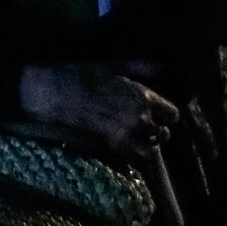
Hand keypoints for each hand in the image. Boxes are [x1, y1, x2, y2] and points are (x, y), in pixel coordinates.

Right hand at [19, 64, 177, 156]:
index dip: (167, 114)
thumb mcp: (110, 65)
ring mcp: (126, 136)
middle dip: (157, 131)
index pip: (172, 114)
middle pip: (163, 134)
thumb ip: (138, 68)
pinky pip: (132, 160)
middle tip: (146, 127)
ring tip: (136, 140)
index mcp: (143, 97)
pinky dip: (132, 156)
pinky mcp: (112, 149)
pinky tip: (123, 147)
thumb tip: (160, 67)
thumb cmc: (81, 75)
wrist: (54, 94)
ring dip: (146, 145)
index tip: (159, 113)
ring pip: (150, 150)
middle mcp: (139, 119)